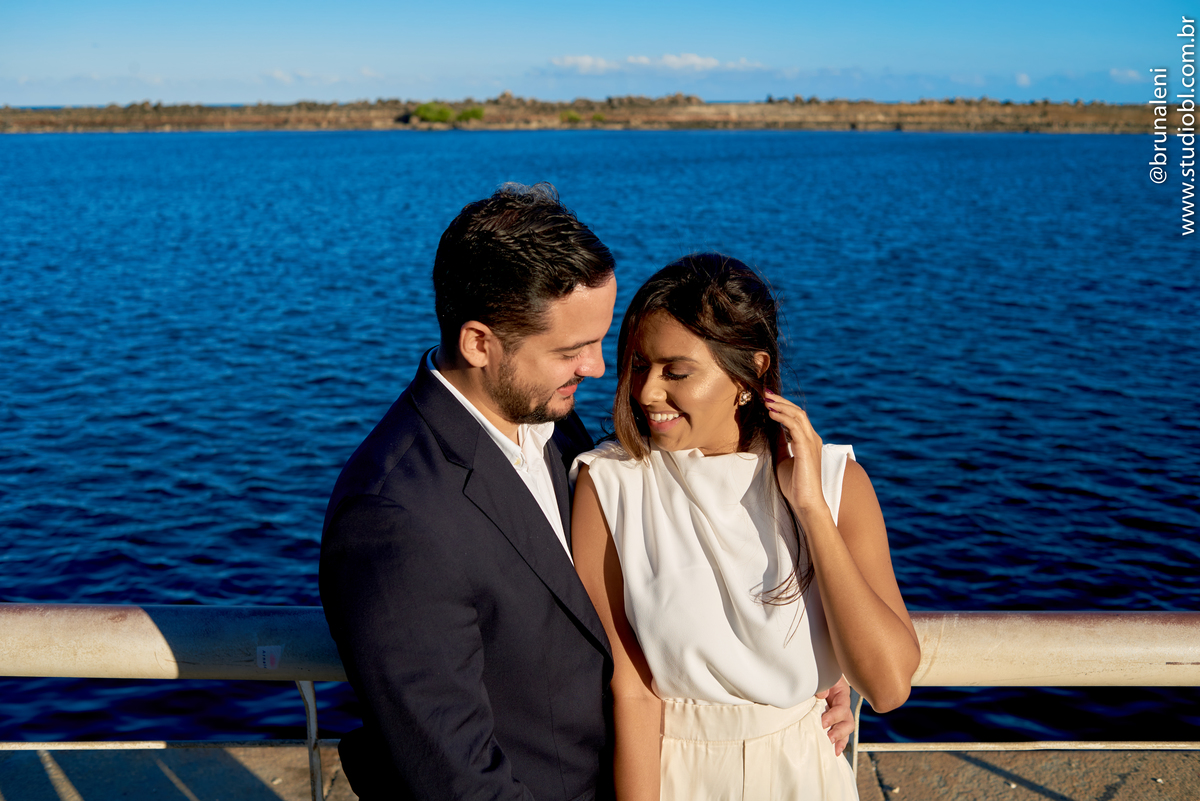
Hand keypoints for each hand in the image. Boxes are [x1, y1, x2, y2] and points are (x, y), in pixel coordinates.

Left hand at [765, 391, 825, 514]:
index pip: (796, 416)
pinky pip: (795, 427)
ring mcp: (811, 443)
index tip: (767, 399)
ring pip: (798, 415)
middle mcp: (812, 438)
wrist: (806, 502)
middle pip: (797, 411)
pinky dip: (783, 418)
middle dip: (781, 401)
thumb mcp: (783, 459)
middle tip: (765, 392)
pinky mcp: (806, 449)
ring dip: (781, 406)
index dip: (782, 405)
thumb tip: (772, 431)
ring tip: (766, 400)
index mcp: (807, 440)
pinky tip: (771, 414)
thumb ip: (780, 444)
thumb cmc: (795, 484)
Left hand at [817, 675, 854, 756]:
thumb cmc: (817, 672)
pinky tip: (835, 751)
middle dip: (839, 732)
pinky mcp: (831, 719)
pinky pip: (838, 732)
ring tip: (832, 747)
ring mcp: (837, 713)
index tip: (823, 722)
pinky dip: (838, 742)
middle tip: (829, 737)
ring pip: (845, 729)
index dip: (834, 716)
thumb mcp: (822, 675)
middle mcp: (841, 704)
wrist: (812, 669)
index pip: (842, 708)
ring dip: (840, 739)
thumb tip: (822, 695)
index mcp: (840, 693)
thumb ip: (821, 684)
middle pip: (848, 721)